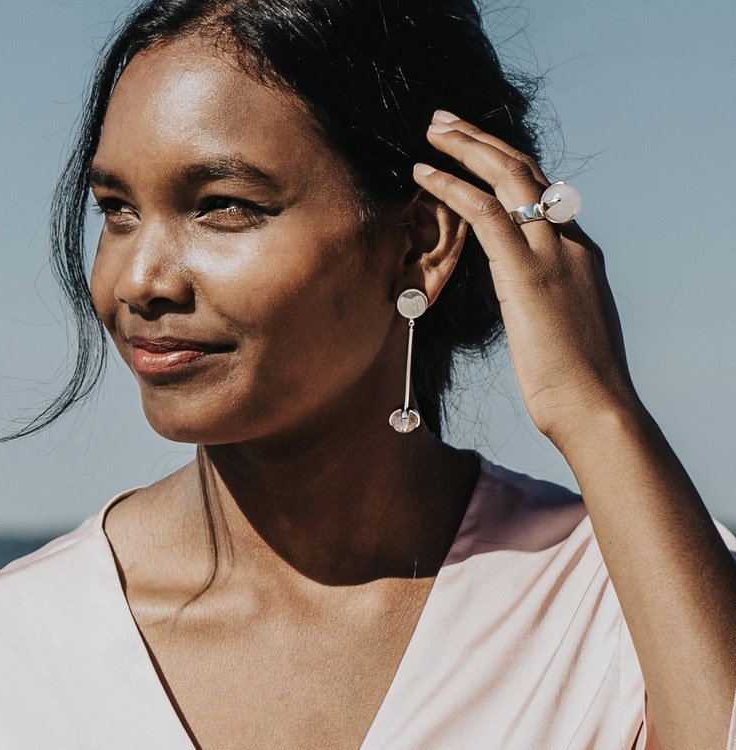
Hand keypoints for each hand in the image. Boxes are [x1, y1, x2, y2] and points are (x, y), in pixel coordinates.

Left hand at [413, 110, 638, 447]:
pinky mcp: (527, 272)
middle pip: (526, 170)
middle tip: (446, 121)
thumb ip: (550, 297)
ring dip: (466, 147)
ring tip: (432, 130)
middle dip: (483, 140)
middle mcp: (569, 242)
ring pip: (508, 177)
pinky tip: (424, 174)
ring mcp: (552, 253)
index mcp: (579, 253)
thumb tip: (530, 297)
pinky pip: (485, 213)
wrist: (597, 408)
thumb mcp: (566, 325)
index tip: (477, 150)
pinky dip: (452, 187)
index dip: (506, 165)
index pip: (541, 192)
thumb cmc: (578, 382)